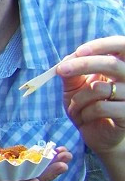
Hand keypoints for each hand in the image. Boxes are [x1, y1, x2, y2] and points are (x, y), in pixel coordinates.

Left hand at [57, 36, 124, 155]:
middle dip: (83, 65)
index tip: (78, 51)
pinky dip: (85, 112)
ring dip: (78, 98)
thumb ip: (72, 72)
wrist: (96, 134)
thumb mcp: (75, 87)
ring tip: (75, 108)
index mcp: (121, 66)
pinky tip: (85, 118)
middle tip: (61, 70)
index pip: (121, 46)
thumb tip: (67, 59)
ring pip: (99, 88)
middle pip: (112, 64)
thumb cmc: (87, 106)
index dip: (102, 45)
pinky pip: (101, 107)